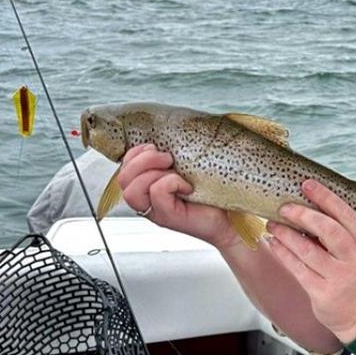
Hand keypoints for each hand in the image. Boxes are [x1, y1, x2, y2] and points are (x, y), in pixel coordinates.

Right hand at [118, 145, 238, 249]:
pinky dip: (171, 182)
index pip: (123, 168)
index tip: (156, 147)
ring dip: (152, 173)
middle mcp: (148, 200)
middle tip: (168, 158)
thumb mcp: (186, 166)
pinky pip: (157, 193)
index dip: (134, 154)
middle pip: (122, 179)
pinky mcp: (168, 218)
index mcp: (148, 185)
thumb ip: (170, 156)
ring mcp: (156, 211)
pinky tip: (187, 187)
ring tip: (174, 171)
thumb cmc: (212, 191)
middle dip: (143, 160)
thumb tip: (164, 137)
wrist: (232, 215)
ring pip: (131, 191)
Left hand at [266, 179, 355, 341]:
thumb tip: (312, 206)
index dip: (327, 198)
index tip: (307, 185)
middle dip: (304, 215)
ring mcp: (340, 278)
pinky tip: (274, 243)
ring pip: (308, 250)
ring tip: (272, 224)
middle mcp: (355, 260)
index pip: (347, 216)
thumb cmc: (355, 278)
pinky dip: (284, 253)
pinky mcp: (323, 293)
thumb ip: (343, 234)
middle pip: (329, 230)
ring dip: (287, 234)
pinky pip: (298, 269)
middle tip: (284, 207)